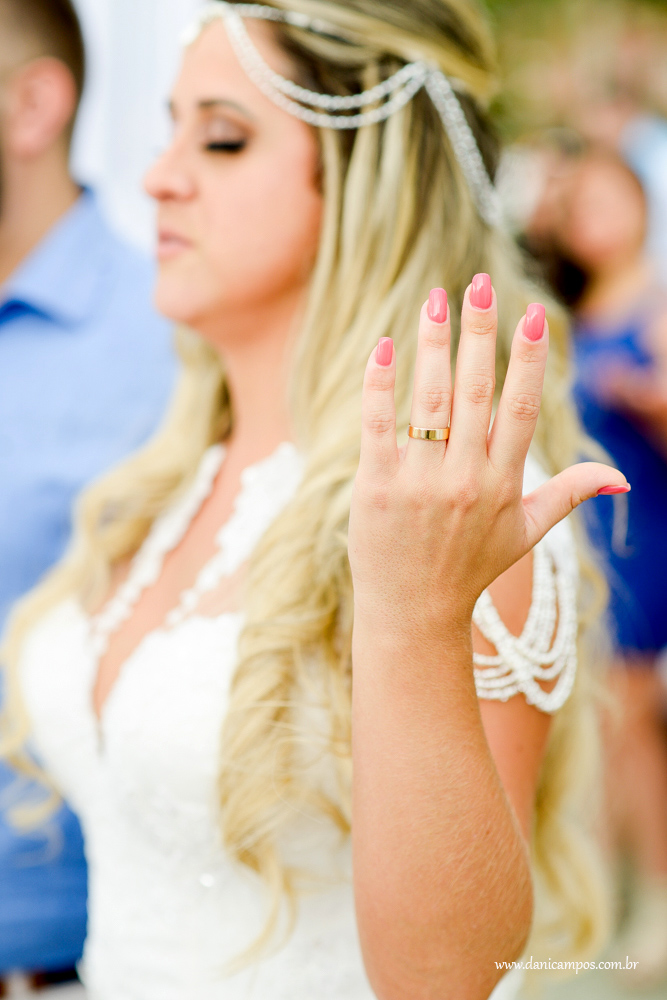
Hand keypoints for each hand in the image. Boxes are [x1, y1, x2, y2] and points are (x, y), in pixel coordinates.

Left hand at [348, 276, 629, 635]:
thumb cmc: (469, 568)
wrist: (413, 613)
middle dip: (480, 333)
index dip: (528, 359)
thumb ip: (569, 495)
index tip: (533, 313)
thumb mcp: (526, 534)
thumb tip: (622, 477)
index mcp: (503, 484)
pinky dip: (379, 386)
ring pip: (430, 401)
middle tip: (478, 284)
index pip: (520, 409)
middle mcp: (465, 479)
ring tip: (435, 299)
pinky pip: (378, 427)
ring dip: (432, 345)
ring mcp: (419, 483)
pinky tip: (384, 347)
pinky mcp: (377, 487)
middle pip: (476, 392)